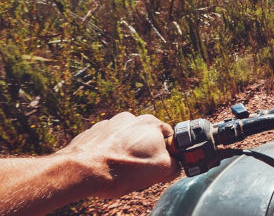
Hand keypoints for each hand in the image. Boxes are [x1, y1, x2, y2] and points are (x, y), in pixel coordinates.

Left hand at [58, 112, 179, 197]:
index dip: (166, 154)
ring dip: (126, 152)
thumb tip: (175, 164)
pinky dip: (109, 153)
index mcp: (151, 123)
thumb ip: (175, 164)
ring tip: (120, 170)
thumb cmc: (122, 169)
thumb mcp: (161, 170)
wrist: (81, 170)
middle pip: (146, 138)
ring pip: (126, 140)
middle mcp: (131, 118)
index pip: (168, 138)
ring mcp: (110, 123)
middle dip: (145, 153)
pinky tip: (106, 166)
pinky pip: (108, 143)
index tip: (160, 166)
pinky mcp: (93, 132)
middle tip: (139, 170)